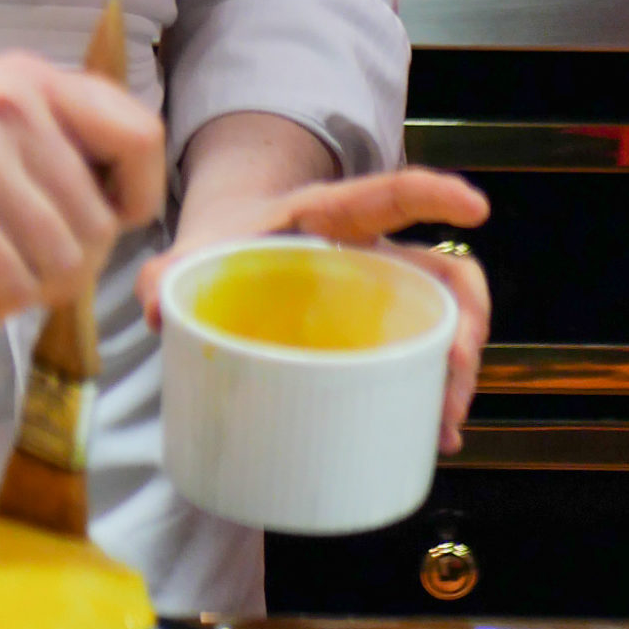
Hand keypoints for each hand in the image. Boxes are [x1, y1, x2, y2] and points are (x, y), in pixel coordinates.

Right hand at [0, 51, 166, 320]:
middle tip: (13, 269)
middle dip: (69, 264)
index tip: (96, 227)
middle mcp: (10, 103)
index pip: (139, 132)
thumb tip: (112, 206)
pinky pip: (19, 284)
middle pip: (105, 219)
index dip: (135, 196)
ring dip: (31, 290)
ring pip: (68, 259)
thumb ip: (36, 141)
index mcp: (22, 77)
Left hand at [134, 165, 491, 453]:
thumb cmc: (226, 241)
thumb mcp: (197, 247)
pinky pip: (423, 356)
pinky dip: (434, 393)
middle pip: (443, 272)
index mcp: (328, 215)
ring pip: (446, 319)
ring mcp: (384, 291)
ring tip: (443, 423)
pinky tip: (433, 434)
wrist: (232, 243)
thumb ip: (167, 270)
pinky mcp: (380, 330)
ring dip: (456, 369)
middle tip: (455, 367)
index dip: (434, 195)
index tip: (476, 207)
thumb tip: (152, 308)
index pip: (389, 194)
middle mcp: (372, 251)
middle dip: (464, 319)